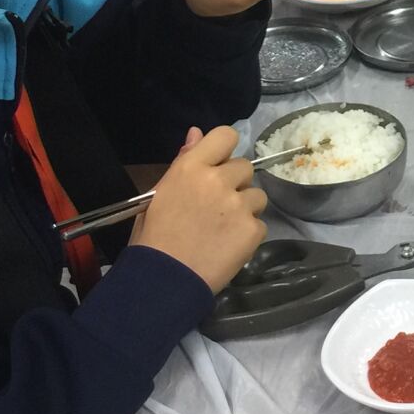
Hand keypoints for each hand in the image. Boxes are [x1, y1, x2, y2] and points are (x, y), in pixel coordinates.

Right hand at [130, 126, 267, 292]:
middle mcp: (218, 180)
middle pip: (245, 167)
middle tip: (216, 207)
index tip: (218, 166)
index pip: (226, 135)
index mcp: (191, 167)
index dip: (225, 151)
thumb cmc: (154, 238)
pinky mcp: (253, 229)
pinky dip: (248, 234)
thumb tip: (197, 132)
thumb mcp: (159, 195)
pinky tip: (228, 246)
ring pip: (257, 195)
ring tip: (223, 229)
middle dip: (235, 184)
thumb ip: (183, 162)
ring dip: (245, 208)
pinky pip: (260, 223)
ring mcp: (238, 205)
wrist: (164, 281)